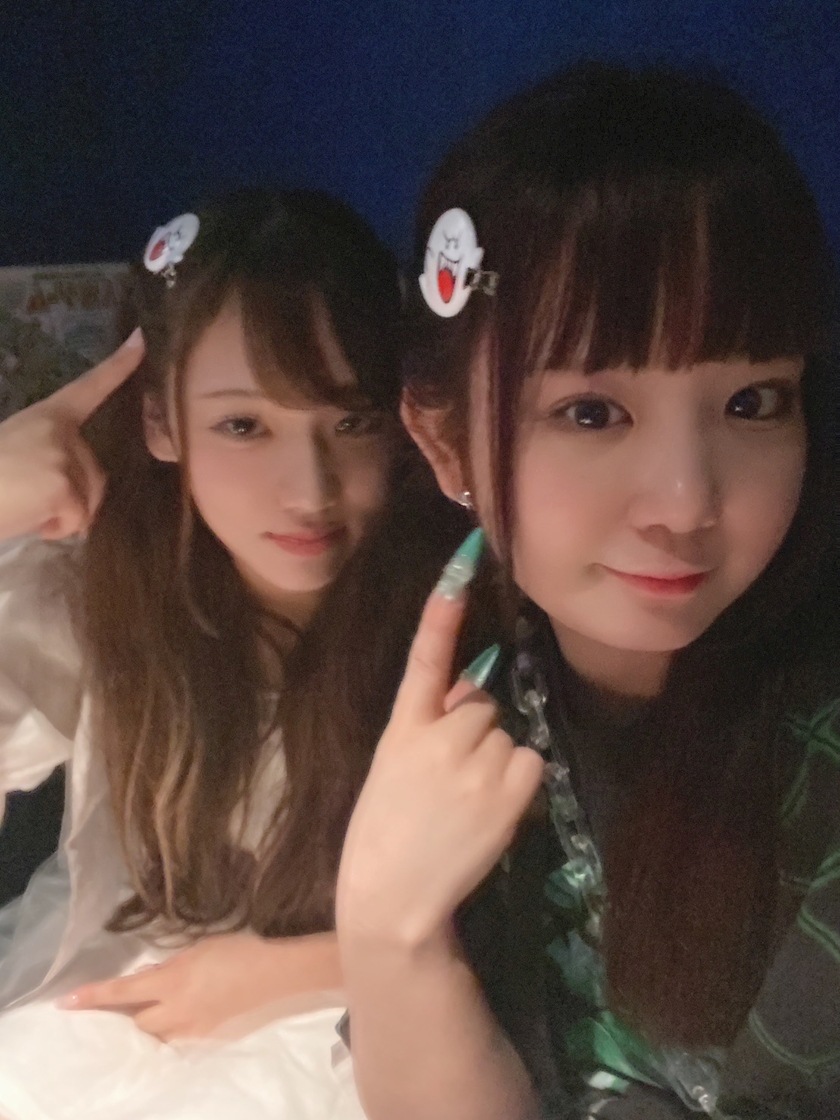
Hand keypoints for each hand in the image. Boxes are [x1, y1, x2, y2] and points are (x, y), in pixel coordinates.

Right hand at [0, 328, 143, 541]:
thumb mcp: (17, 454)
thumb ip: (48, 454)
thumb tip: (71, 485)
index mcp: (47, 416)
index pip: (89, 387)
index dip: (119, 365)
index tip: (142, 339)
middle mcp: (62, 431)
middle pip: (96, 474)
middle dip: (72, 497)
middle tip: (28, 496)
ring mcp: (65, 457)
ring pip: (91, 500)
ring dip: (65, 514)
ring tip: (25, 506)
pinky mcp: (65, 487)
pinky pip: (79, 519)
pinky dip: (58, 529)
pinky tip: (30, 520)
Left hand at [59, 930, 341, 1041]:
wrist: (275, 973)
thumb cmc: (238, 949)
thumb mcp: (199, 947)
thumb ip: (169, 964)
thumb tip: (146, 975)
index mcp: (172, 981)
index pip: (123, 992)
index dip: (94, 997)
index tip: (66, 1003)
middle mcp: (176, 1010)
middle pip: (136, 1023)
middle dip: (129, 1013)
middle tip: (129, 998)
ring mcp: (192, 1028)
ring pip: (156, 1033)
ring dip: (150, 1021)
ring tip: (158, 1005)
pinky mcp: (206, 1036)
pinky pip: (178, 1035)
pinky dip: (172, 1023)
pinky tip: (184, 1009)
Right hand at [336, 567, 543, 949]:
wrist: (392, 899)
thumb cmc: (385, 835)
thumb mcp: (393, 769)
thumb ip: (429, 727)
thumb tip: (474, 694)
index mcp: (401, 728)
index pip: (425, 656)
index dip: (445, 607)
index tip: (467, 556)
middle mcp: (438, 735)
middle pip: (483, 704)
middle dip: (477, 733)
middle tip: (454, 780)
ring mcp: (472, 762)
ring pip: (508, 736)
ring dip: (498, 762)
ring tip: (468, 804)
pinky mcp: (505, 791)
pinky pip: (531, 764)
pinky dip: (520, 784)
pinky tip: (492, 813)